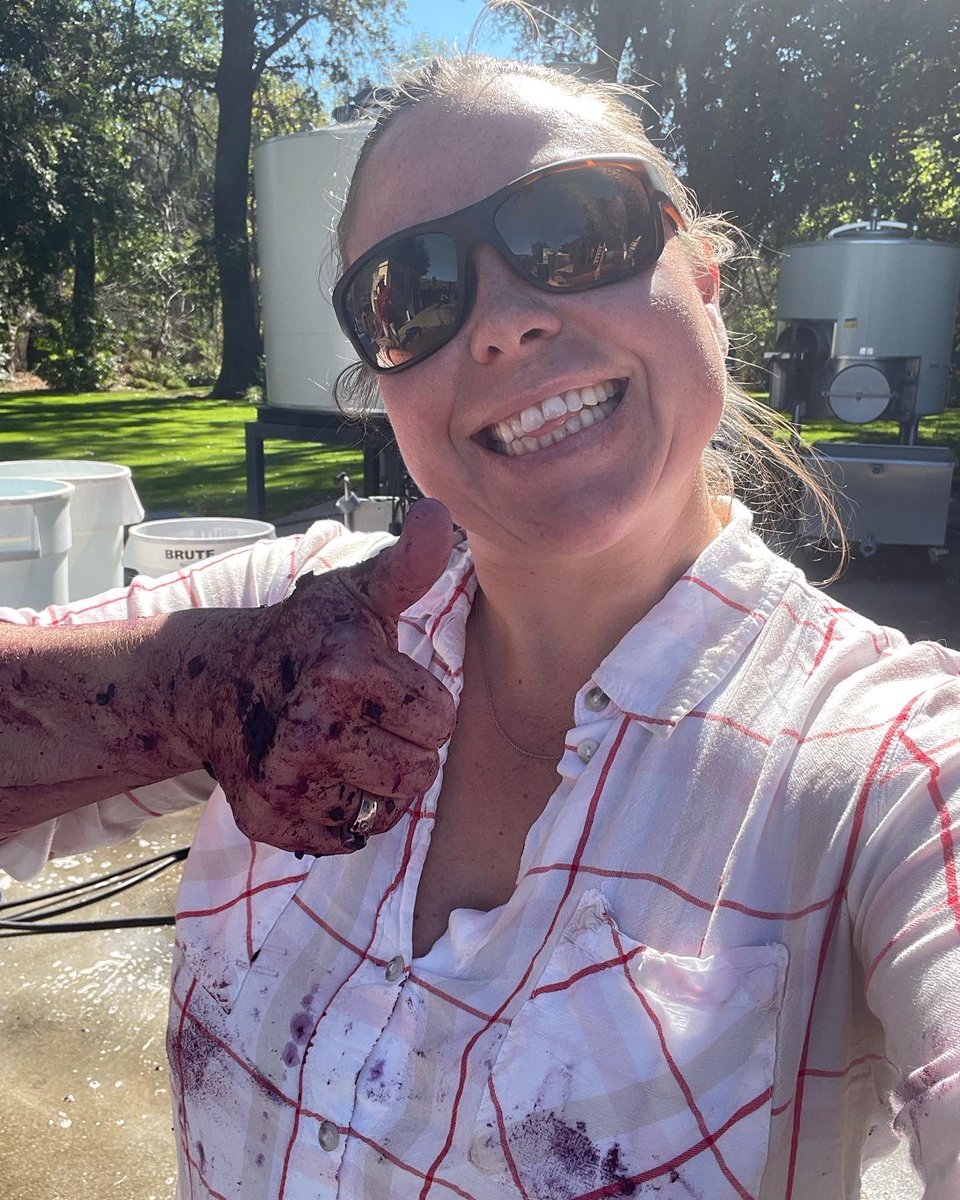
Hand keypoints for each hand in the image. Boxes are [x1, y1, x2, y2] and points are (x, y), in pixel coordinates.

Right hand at [190, 499, 456, 855]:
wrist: (209, 683)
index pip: (441, 720)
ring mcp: (288, 781)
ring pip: (387, 810)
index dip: (421, 704)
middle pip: (420, 774)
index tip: (385, 686)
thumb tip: (444, 511)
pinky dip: (341, 812)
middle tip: (367, 720)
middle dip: (405, 747)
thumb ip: (410, 564)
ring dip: (376, 783)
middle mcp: (313, 730)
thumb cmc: (302, 636)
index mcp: (348, 669)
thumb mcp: (356, 593)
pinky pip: (347, 836)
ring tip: (344, 746)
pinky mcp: (270, 821)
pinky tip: (316, 775)